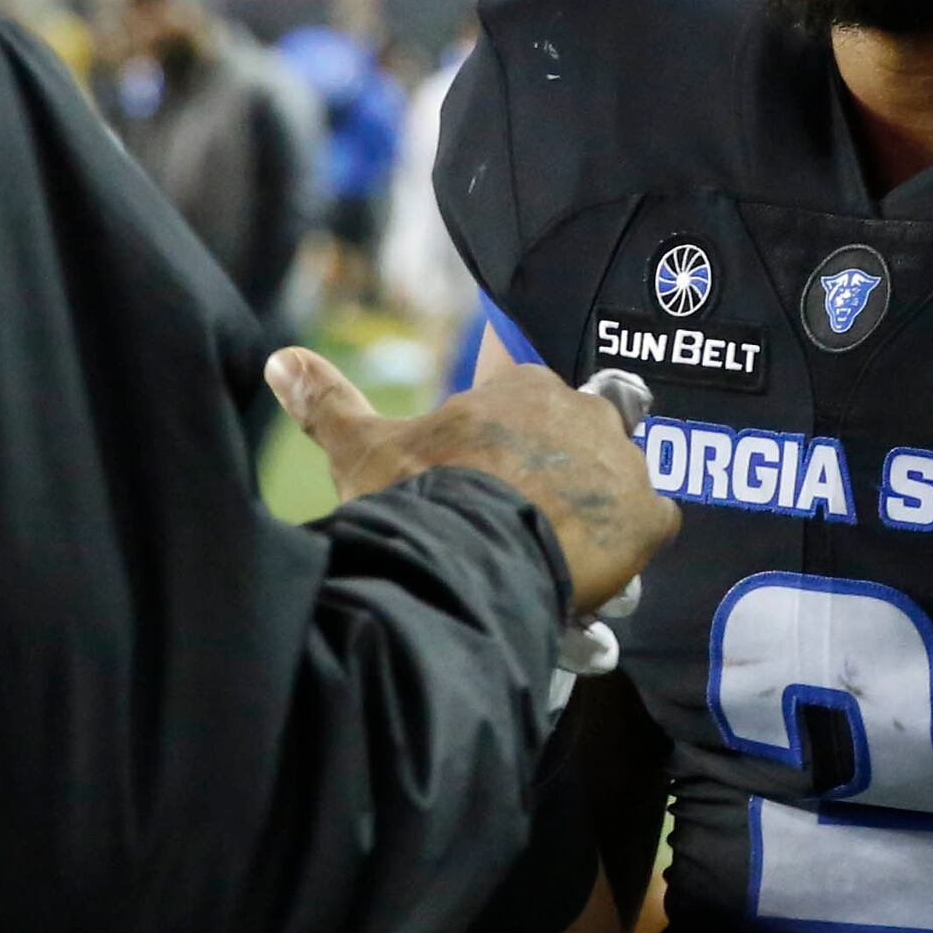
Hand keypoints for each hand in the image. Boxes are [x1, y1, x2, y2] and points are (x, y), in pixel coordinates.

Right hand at [267, 342, 676, 615]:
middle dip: (557, 486)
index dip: (510, 459)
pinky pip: (654, 525)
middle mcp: (582, 411)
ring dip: (593, 520)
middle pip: (578, 449)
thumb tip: (279, 358)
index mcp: (522, 388)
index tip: (488, 494)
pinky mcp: (649, 514)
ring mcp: (621, 461)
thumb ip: (327, 401)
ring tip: (555, 562)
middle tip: (521, 532)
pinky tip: (598, 574)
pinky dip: (632, 548)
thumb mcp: (364, 447)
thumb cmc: (420, 495)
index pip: (529, 414)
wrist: (469, 552)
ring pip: (615, 488)